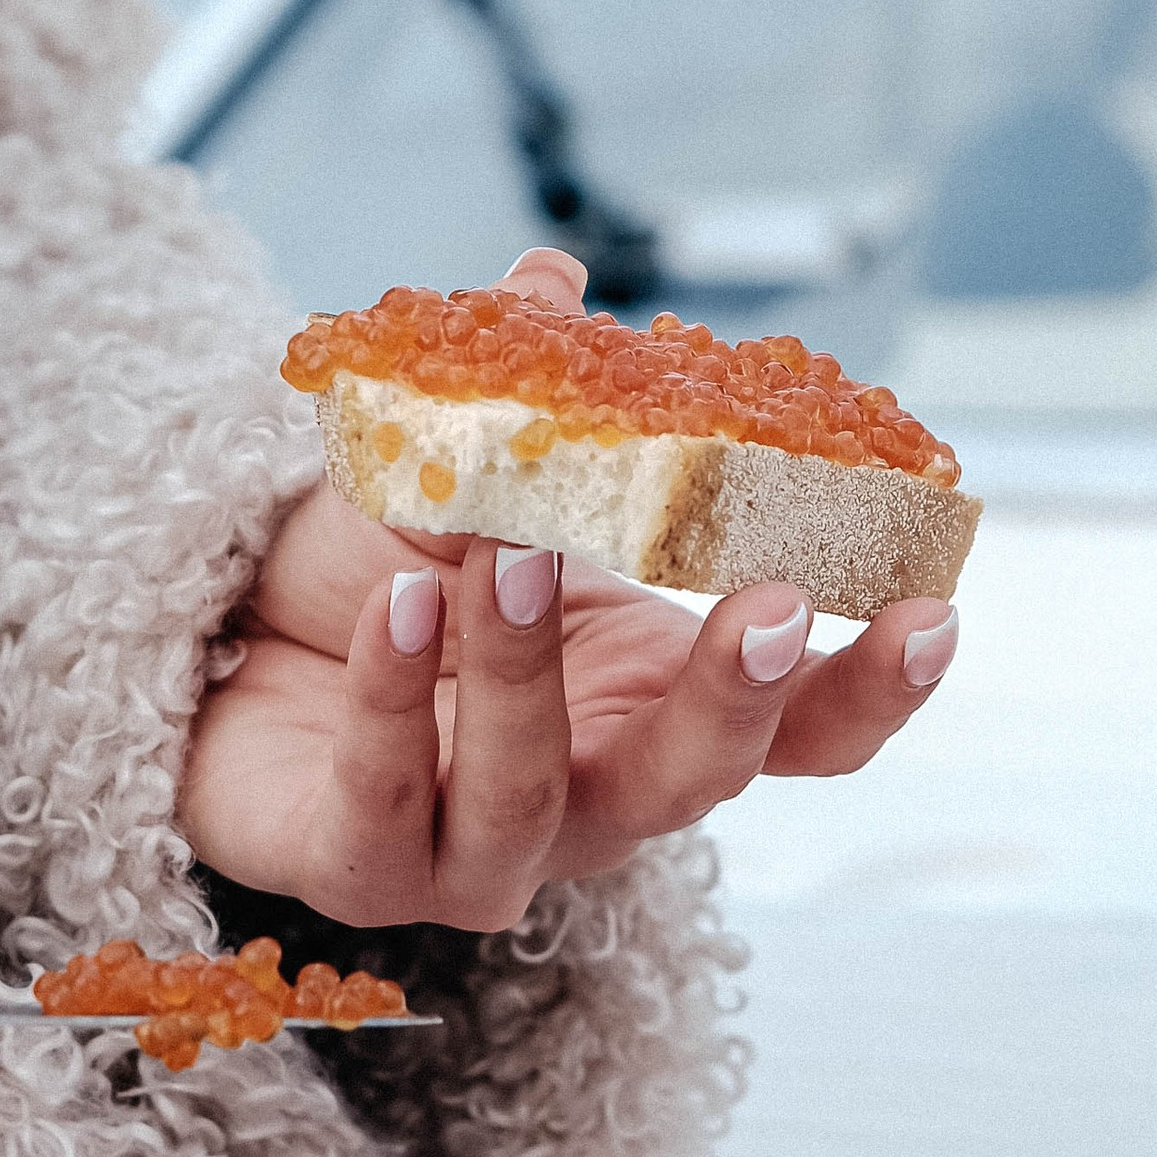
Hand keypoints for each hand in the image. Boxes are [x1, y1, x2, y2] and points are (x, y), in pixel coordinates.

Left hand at [182, 252, 959, 929]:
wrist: (221, 651)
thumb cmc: (368, 577)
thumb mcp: (453, 475)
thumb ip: (515, 397)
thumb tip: (547, 280)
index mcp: (648, 709)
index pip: (795, 731)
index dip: (871, 687)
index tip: (934, 610)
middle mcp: (585, 801)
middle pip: (693, 785)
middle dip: (734, 702)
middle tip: (759, 610)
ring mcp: (477, 855)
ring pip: (527, 795)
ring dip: (524, 674)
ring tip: (503, 556)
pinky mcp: (362, 875)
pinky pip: (387, 799)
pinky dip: (394, 699)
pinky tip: (392, 606)